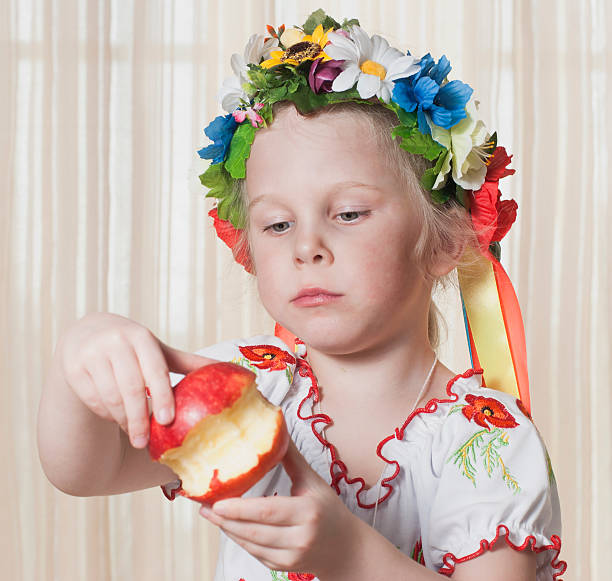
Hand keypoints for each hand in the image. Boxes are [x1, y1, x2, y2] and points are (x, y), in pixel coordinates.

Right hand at [58, 312, 216, 447]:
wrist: (87, 334)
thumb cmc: (133, 346)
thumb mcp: (157, 350)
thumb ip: (186, 362)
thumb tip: (228, 370)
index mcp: (141, 337)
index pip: (154, 370)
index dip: (162, 396)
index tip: (167, 420)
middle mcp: (115, 343)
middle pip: (130, 389)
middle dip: (138, 418)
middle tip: (145, 442)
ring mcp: (91, 355)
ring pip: (110, 398)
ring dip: (122, 420)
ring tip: (134, 434)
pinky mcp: (74, 369)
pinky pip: (93, 400)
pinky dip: (106, 413)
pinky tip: (115, 418)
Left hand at [199, 438, 365, 576]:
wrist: (345, 548)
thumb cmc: (329, 510)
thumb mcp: (313, 481)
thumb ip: (291, 458)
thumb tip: (277, 430)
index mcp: (307, 511)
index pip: (268, 511)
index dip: (240, 509)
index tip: (218, 502)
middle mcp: (300, 537)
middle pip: (255, 530)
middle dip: (226, 520)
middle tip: (205, 507)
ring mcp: (292, 556)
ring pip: (252, 544)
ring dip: (229, 530)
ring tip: (212, 515)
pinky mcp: (286, 567)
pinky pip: (256, 553)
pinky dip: (241, 540)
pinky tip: (230, 527)